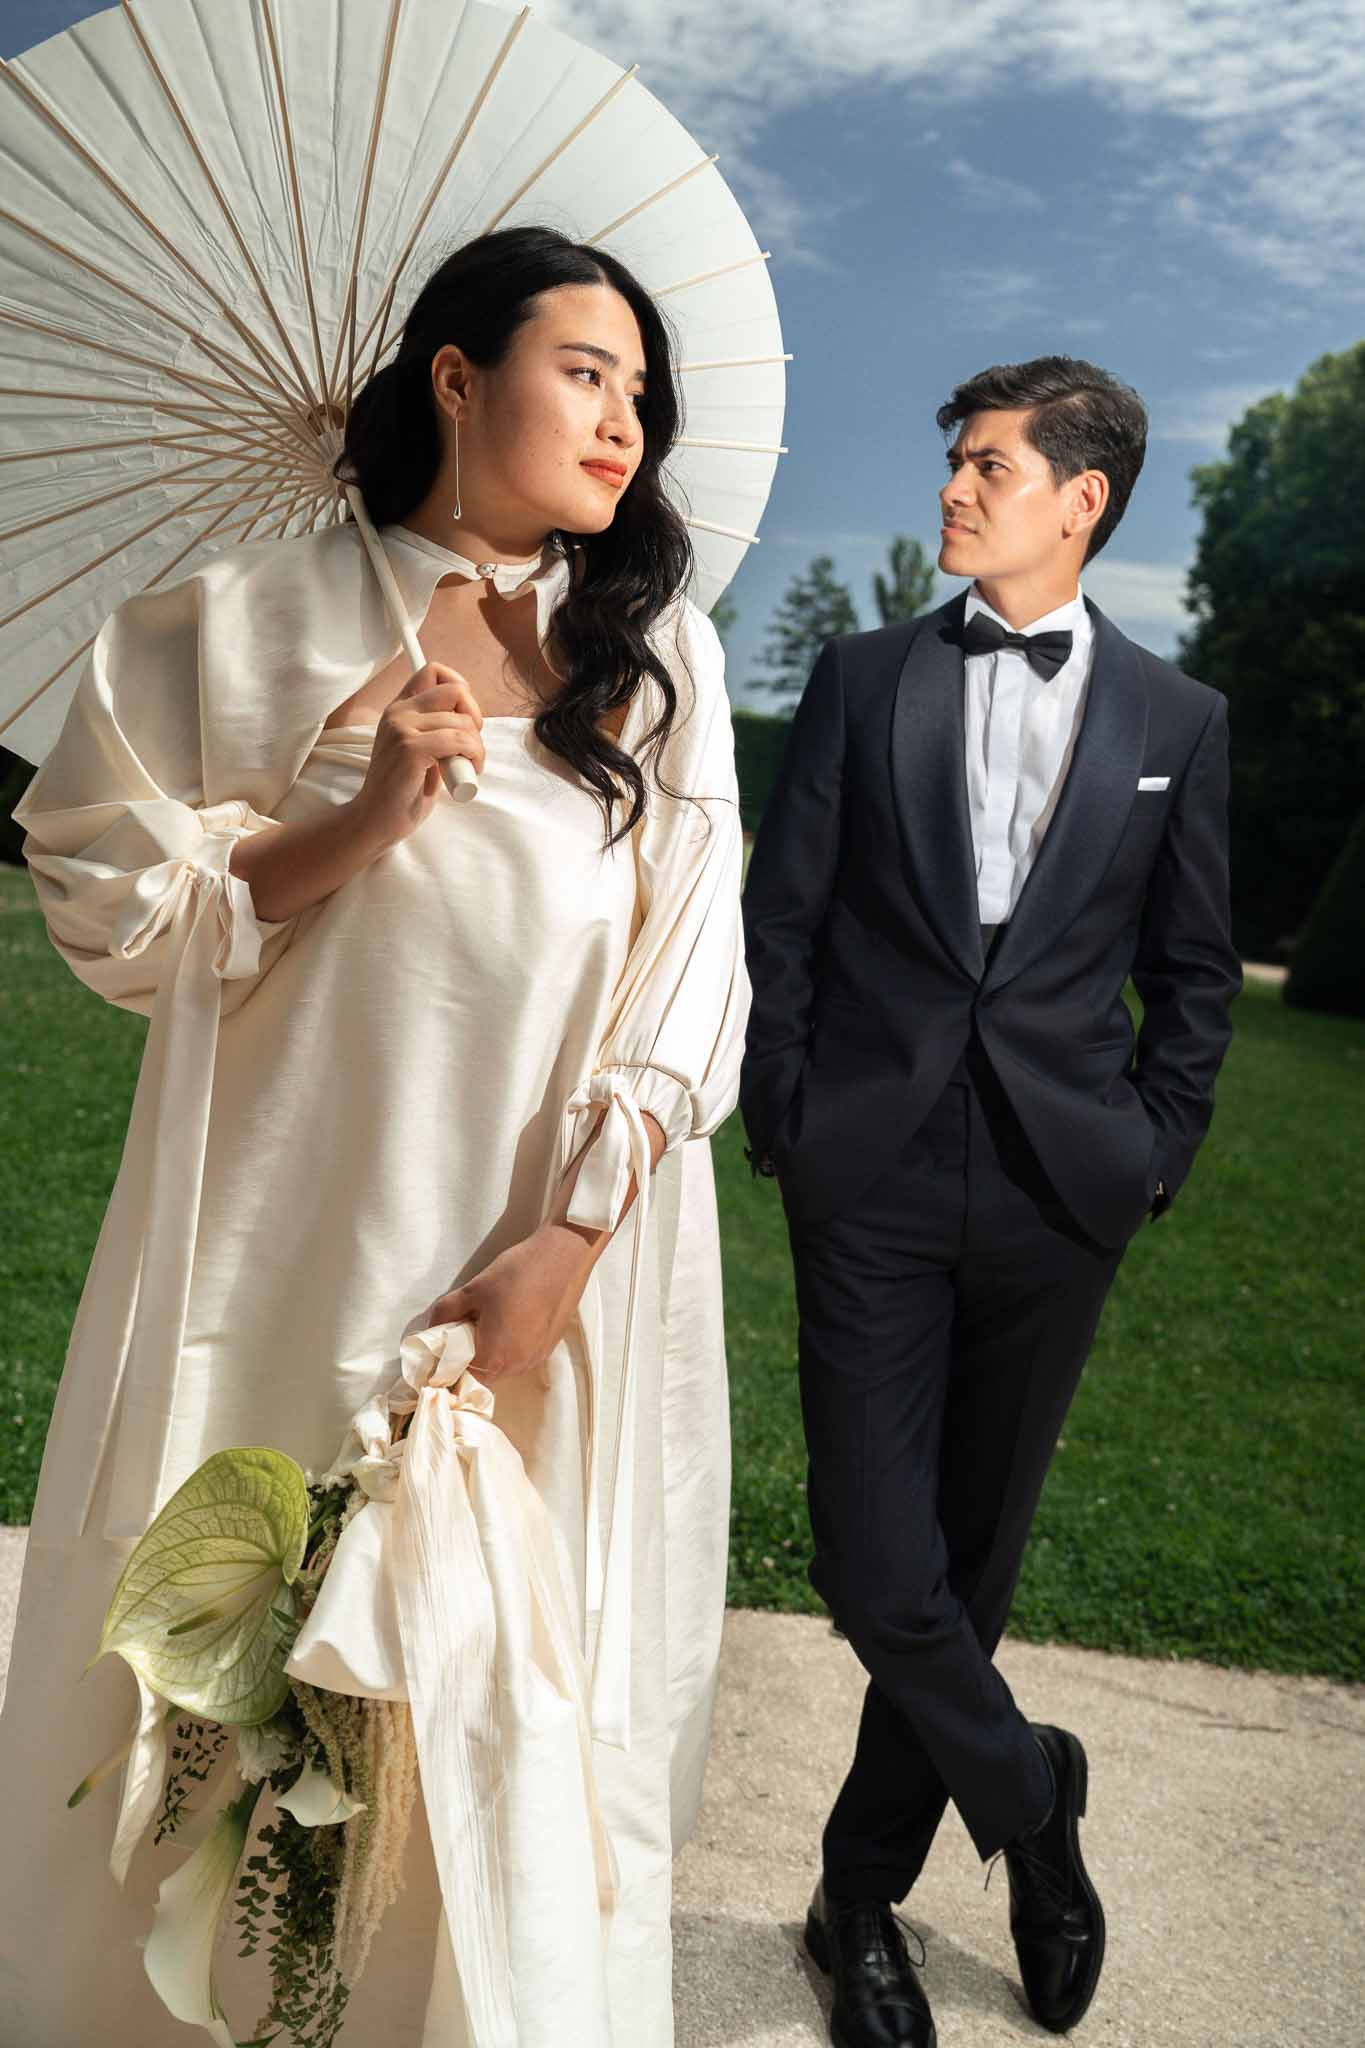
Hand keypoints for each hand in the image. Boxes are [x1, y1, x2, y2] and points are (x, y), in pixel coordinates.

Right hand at [349, 664, 484, 846]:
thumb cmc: (403, 790)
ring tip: (465, 768)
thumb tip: (470, 716)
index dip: (460, 688)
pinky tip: (464, 774)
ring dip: (476, 748)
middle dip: (475, 718)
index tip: (465, 718)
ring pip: (464, 722)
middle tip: (469, 747)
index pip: (434, 671)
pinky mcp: (410, 749)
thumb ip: (436, 727)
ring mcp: (402, 729)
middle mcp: (398, 712)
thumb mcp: (419, 749)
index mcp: (399, 708)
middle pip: (457, 691)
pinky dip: (473, 758)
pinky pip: (460, 742)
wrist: (375, 820)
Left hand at [422, 1224, 591, 1383]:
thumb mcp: (472, 1290)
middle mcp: (517, 1366)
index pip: (461, 1378)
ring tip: (491, 1319)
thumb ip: (445, 1313)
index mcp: (494, 1357)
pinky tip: (512, 1318)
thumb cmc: (515, 1274)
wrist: (562, 1257)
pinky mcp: (548, 1348)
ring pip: (503, 1366)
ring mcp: (535, 1358)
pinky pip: (521, 1356)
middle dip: (470, 1357)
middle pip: (483, 1374)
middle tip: (466, 1327)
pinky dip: (511, 1345)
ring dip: (492, 1351)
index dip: (449, 1365)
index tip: (444, 1348)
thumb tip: (433, 1329)